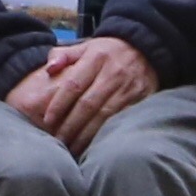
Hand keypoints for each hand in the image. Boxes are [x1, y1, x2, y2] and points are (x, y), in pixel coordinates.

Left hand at [10, 33, 158, 144]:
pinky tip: (95, 147)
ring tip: (72, 149)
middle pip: (87, 105)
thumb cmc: (109, 52)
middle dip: (70, 125)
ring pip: (104, 117)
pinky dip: (107, 135)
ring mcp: (128, 89)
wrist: (148, 50)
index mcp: (96, 58)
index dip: (59, 104)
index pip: (73, 84)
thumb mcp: (86, 46)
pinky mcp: (141, 101)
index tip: (47, 120)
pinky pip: (121, 122)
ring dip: (86, 135)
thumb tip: (48, 69)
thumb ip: (64, 55)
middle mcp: (112, 74)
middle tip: (57, 141)